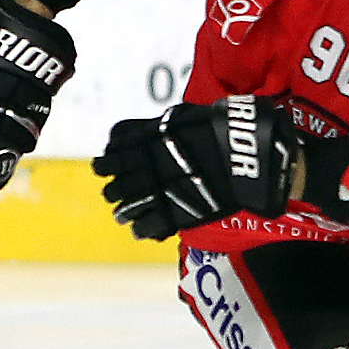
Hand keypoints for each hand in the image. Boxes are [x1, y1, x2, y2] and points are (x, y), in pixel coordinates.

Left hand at [93, 96, 298, 239]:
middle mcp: (146, 164)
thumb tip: (146, 130)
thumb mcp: (184, 117)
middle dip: (112, 189)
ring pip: (125, 206)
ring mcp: (158, 190)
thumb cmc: (220, 129)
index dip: (107, 159)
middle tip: (112, 193)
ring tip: (122, 215)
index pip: (114, 149)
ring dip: (122, 210)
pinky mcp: (173, 213)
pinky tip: (140, 230)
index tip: (105, 164)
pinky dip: (141, 229)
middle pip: (115, 180)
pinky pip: (147, 226)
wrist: (243, 152)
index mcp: (148, 138)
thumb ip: (161, 126)